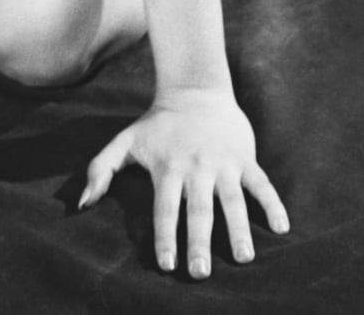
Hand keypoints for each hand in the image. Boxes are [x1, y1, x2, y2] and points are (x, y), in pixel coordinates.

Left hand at [79, 89, 288, 278]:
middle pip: (198, 209)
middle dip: (199, 241)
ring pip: (232, 199)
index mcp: (167, 167)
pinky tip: (283, 227)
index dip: (165, 235)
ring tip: (244, 258)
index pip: (165, 207)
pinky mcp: (244, 157)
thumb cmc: (158, 124)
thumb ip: (101, 169)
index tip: (166, 264)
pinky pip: (261, 182)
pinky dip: (273, 203)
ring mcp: (223, 162)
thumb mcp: (125, 141)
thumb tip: (80, 204)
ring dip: (239, 228)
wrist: (195, 90)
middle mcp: (196, 167)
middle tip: (201, 272)